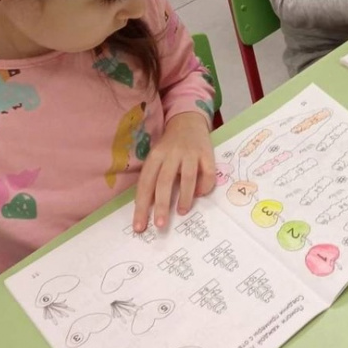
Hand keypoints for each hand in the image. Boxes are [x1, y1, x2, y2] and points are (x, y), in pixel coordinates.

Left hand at [133, 111, 215, 230]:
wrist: (188, 121)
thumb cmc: (169, 147)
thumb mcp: (156, 158)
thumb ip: (153, 179)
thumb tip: (148, 210)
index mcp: (155, 156)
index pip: (145, 183)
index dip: (141, 206)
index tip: (140, 227)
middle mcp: (171, 154)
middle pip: (164, 181)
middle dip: (161, 205)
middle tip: (160, 224)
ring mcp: (190, 153)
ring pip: (187, 177)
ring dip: (184, 197)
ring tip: (181, 212)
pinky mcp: (206, 153)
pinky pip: (207, 172)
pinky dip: (205, 186)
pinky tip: (200, 195)